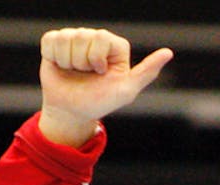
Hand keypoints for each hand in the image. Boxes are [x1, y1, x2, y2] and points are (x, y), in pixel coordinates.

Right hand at [38, 27, 172, 145]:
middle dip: (82, 62)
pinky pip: (51, 40)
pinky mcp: (55, 42)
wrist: (72, 112)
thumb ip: (147, 72)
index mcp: (115, 45)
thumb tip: (169, 52)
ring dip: (68, 62)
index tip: (101, 73)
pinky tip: (62, 67)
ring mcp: (75, 38)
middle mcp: (96, 38)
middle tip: (86, 75)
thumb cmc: (100, 101)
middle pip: (83, 37)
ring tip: (74, 72)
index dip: (97, 59)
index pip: (101, 38)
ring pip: (66, 39)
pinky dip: (53, 57)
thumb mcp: (126, 90)